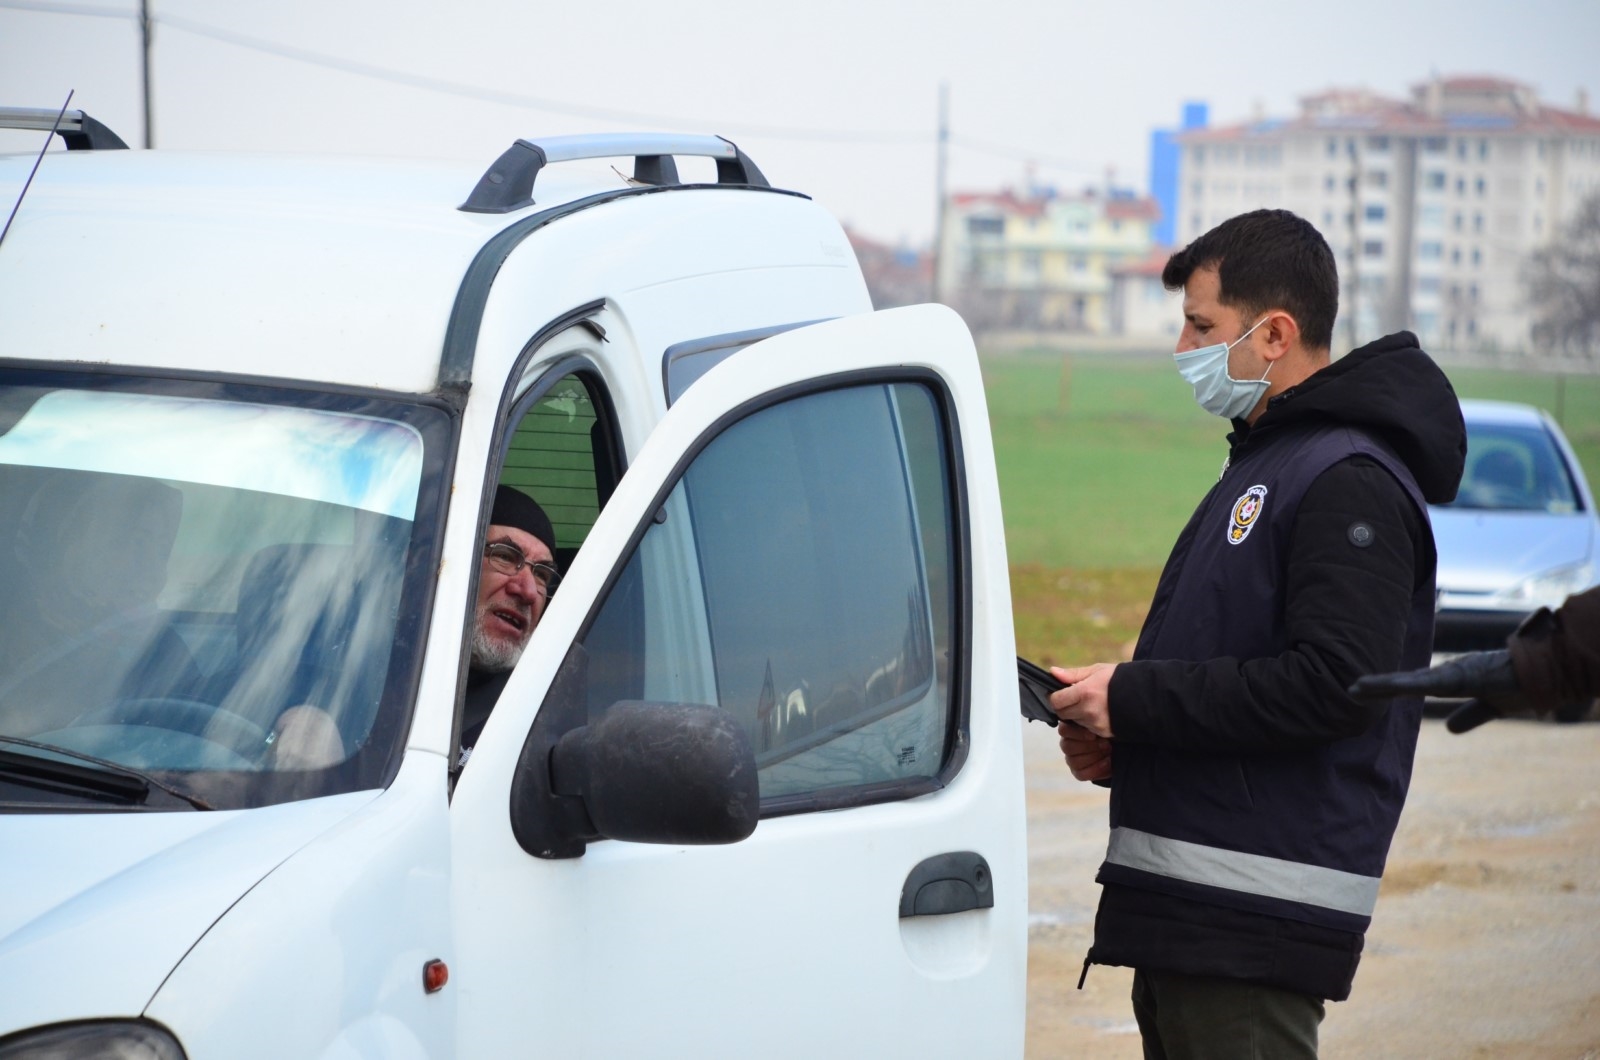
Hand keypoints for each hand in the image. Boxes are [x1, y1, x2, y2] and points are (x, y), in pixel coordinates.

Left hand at [1049, 663, 1115, 737]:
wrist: (1148, 697)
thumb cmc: (1121, 680)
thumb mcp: (1098, 670)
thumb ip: (1073, 674)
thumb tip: (1053, 672)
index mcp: (1085, 692)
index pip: (1056, 701)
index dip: (1055, 697)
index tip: (1060, 693)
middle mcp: (1088, 710)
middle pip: (1062, 714)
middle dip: (1065, 707)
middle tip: (1075, 698)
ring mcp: (1096, 723)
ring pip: (1074, 722)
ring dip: (1077, 715)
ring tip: (1092, 703)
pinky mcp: (1103, 732)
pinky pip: (1087, 729)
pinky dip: (1089, 722)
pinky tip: (1100, 712)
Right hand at [1059, 722, 1111, 781]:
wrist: (1118, 747)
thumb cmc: (1108, 733)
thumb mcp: (1101, 725)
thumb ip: (1093, 723)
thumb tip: (1090, 724)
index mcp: (1070, 729)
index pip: (1063, 731)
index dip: (1077, 734)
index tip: (1093, 735)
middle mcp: (1067, 744)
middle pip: (1068, 747)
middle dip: (1090, 747)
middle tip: (1106, 744)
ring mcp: (1071, 759)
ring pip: (1074, 761)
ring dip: (1094, 757)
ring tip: (1108, 753)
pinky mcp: (1077, 772)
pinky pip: (1081, 774)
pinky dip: (1096, 769)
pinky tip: (1107, 763)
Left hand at [1349, 649, 1519, 732]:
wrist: (1544, 672)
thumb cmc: (1518, 683)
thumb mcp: (1489, 706)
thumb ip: (1470, 715)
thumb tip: (1451, 730)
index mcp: (1451, 680)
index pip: (1411, 686)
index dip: (1387, 689)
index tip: (1363, 692)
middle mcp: (1447, 674)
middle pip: (1404, 682)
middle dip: (1377, 686)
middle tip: (1349, 690)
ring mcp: (1453, 673)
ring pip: (1411, 681)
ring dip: (1384, 684)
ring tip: (1357, 687)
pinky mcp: (1462, 675)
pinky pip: (1430, 682)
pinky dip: (1408, 684)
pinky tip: (1389, 686)